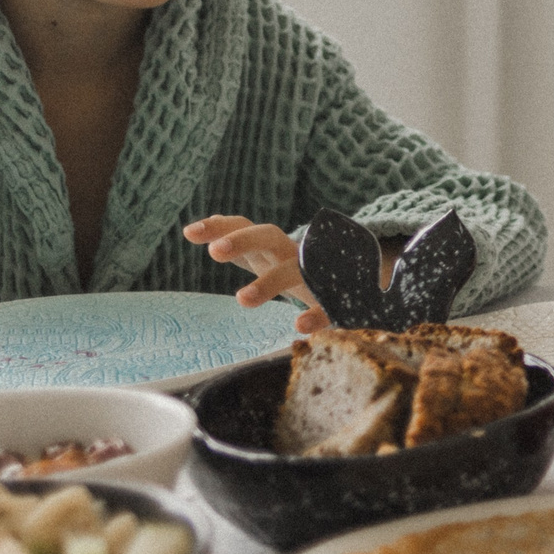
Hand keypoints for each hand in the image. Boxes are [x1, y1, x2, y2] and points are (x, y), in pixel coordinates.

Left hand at [184, 216, 328, 333]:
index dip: (220, 227)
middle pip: (268, 237)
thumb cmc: (304, 271)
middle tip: (215, 252)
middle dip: (242, 241)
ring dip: (269, 281)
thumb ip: (244, 248)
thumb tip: (205, 230)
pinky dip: (316, 314)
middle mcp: (293, 254)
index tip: (189, 232)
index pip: (245, 228)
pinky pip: (328, 304)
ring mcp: (317, 274)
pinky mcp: (338, 298)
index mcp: (274, 248)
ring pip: (294, 271)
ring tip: (242, 299)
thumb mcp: (273, 258)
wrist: (364, 278)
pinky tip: (300, 325)